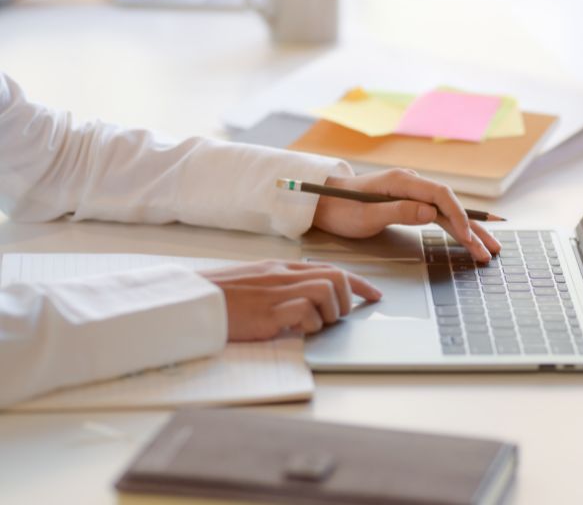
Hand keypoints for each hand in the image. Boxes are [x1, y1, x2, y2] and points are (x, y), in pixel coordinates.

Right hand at [200, 260, 380, 340]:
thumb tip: (307, 301)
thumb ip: (281, 286)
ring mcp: (277, 292)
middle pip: (335, 277)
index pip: (330, 268)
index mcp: (281, 267)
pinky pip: (305, 312)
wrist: (193, 301)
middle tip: (338, 316)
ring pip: (326, 292)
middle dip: (348, 298)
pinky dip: (309, 324)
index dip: (358, 282)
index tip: (375, 295)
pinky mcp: (269, 312)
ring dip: (328, 313)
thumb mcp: (255, 283)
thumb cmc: (221, 296)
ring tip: (312, 324)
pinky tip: (295, 330)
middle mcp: (283, 275)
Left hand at [311, 170, 501, 262]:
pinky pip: (439, 215)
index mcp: (402, 182)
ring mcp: (413, 193)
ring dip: (468, 230)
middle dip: (472, 228)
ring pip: (448, 212)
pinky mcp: (411, 203)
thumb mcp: (366, 215)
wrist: (324, 202)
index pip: (441, 196)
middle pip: (450, 205)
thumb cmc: (341, 209)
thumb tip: (430, 213)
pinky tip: (469, 238)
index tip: (467, 237)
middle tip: (490, 250)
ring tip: (487, 249)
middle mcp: (412, 183)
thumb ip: (399, 212)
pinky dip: (455, 228)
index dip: (458, 217)